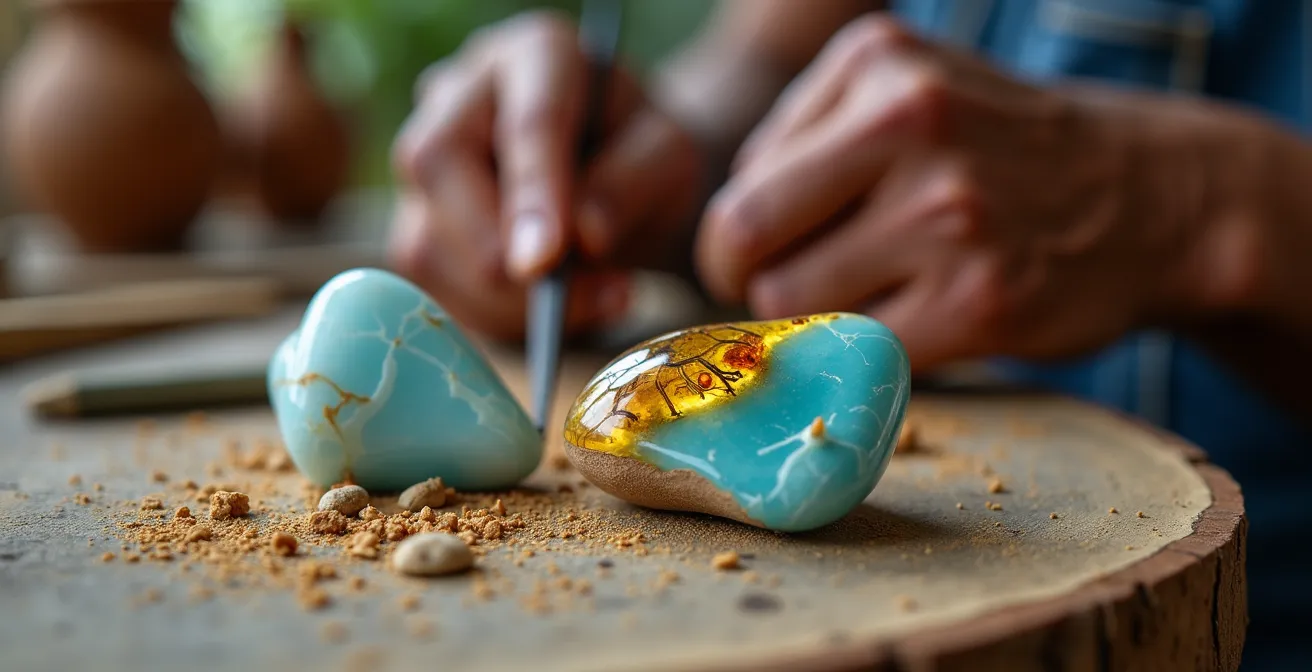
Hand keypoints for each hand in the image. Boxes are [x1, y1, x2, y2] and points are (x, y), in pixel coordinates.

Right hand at [389, 11, 704, 340]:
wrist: (620, 177)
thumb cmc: (643, 156)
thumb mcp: (670, 157)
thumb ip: (634, 183)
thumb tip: (582, 239)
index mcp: (535, 56)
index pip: (525, 121)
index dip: (532, 193)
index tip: (546, 260)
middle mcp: (459, 95)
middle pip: (439, 167)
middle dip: (499, 256)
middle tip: (577, 302)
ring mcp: (424, 161)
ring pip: (425, 241)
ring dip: (505, 301)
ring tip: (592, 300)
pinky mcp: (417, 223)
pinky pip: (431, 287)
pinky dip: (497, 318)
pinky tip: (556, 313)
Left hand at [696, 15, 1226, 370]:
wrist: (1158, 195)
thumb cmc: (1006, 153)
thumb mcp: (911, 91)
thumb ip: (810, 142)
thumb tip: (722, 239)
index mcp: (876, 64)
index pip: (739, 182)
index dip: (740, 240)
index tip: (776, 260)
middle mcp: (910, 122)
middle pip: (743, 240)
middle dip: (750, 285)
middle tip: (793, 296)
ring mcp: (948, 214)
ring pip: (793, 305)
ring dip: (816, 323)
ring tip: (877, 301)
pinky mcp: (981, 300)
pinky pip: (861, 353)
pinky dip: (870, 358)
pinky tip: (919, 326)